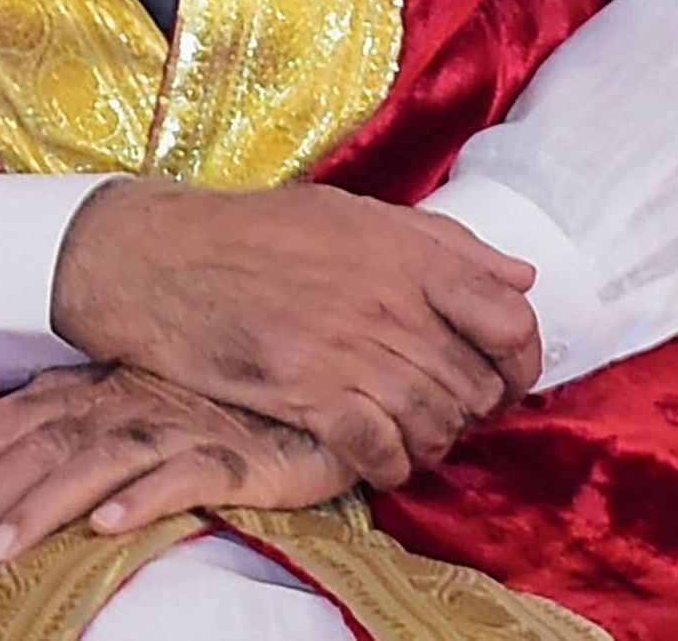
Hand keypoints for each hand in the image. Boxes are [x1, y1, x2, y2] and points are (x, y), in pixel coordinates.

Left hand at [0, 363, 353, 583]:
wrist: (305, 395)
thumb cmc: (203, 407)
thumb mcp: (117, 406)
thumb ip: (53, 420)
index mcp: (81, 393)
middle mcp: (115, 404)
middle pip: (26, 453)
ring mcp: (170, 427)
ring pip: (90, 464)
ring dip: (38, 507)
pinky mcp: (228, 455)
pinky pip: (180, 475)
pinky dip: (141, 498)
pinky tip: (107, 527)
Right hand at [50, 179, 539, 484]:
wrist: (155, 260)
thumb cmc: (250, 232)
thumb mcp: (349, 212)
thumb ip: (440, 242)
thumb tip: (519, 276)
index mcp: (404, 253)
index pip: (508, 318)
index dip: (522, 358)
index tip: (506, 375)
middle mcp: (386, 302)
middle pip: (473, 381)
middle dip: (473, 408)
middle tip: (450, 412)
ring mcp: (347, 350)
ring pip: (433, 421)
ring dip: (434, 441)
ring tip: (415, 438)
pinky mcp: (306, 393)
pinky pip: (378, 449)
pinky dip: (391, 466)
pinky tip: (381, 462)